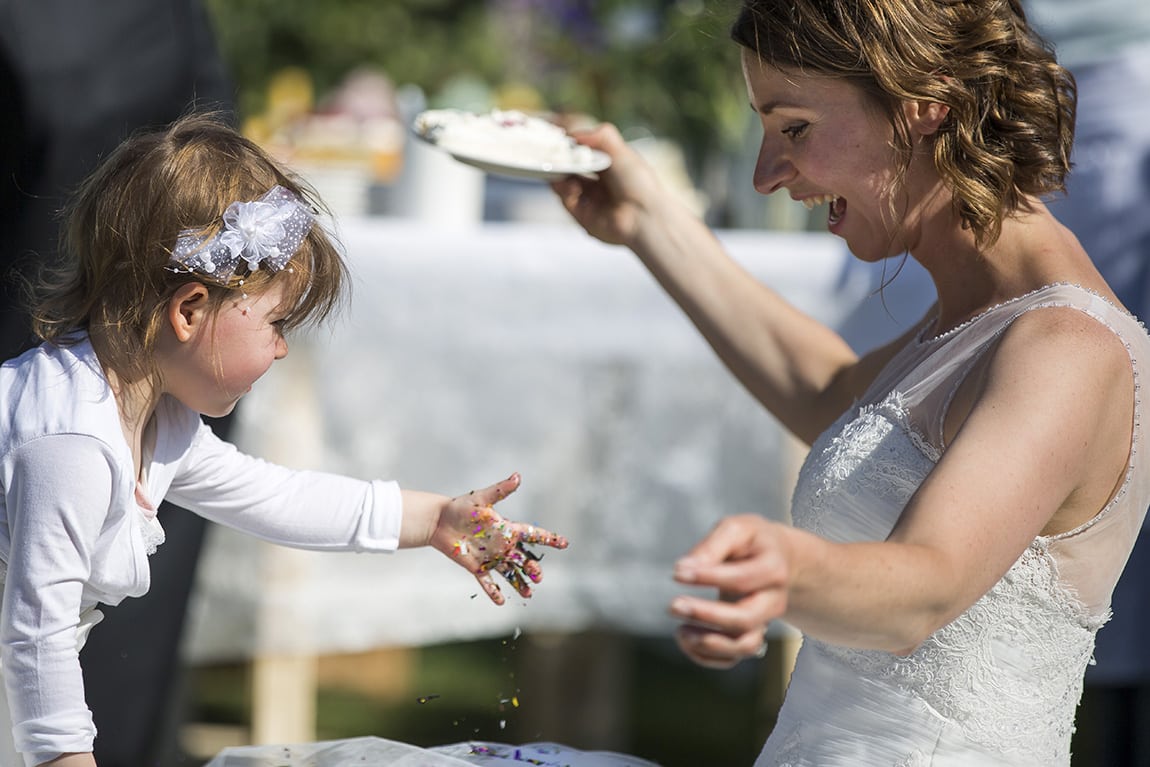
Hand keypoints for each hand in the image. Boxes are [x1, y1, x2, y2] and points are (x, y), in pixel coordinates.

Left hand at [430, 472, 567, 604]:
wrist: (439, 521)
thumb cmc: (460, 507)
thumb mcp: (481, 498)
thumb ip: (500, 490)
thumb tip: (517, 476)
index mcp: (506, 529)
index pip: (531, 534)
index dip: (548, 538)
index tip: (564, 543)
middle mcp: (501, 544)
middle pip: (523, 558)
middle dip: (532, 568)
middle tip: (538, 576)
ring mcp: (490, 557)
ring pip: (509, 572)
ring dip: (519, 583)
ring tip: (528, 594)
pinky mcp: (476, 566)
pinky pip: (487, 581)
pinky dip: (494, 591)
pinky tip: (501, 602)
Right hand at [550, 123, 667, 247]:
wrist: (643, 216)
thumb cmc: (637, 182)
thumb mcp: (620, 149)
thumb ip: (600, 135)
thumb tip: (573, 134)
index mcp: (611, 165)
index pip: (585, 151)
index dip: (572, 144)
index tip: (559, 136)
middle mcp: (599, 182)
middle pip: (571, 167)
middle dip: (559, 158)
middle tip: (549, 149)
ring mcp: (590, 199)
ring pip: (564, 182)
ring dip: (558, 172)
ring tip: (555, 164)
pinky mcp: (581, 214)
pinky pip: (565, 198)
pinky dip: (562, 188)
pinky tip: (569, 184)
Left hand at [669, 514, 791, 667]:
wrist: (779, 559)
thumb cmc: (752, 541)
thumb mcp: (737, 529)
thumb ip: (712, 546)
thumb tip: (684, 567)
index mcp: (773, 569)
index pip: (740, 579)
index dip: (707, 577)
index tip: (677, 571)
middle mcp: (773, 601)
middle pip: (745, 619)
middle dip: (706, 615)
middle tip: (673, 605)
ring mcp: (764, 622)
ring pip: (744, 646)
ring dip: (709, 644)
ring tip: (680, 631)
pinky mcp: (751, 635)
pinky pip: (733, 658)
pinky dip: (707, 657)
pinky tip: (685, 639)